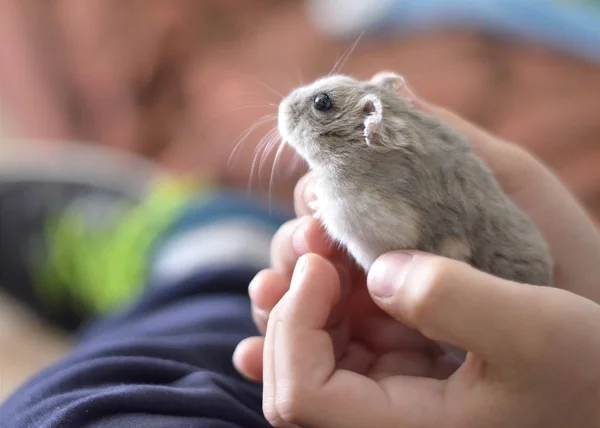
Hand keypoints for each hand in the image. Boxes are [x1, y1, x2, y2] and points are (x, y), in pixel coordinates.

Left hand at [252, 250, 599, 427]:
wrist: (597, 393)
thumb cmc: (582, 377)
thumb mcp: (536, 332)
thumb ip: (455, 301)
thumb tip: (379, 272)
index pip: (299, 396)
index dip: (293, 324)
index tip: (321, 264)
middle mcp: (382, 421)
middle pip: (290, 369)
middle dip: (291, 297)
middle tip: (316, 238)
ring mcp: (386, 395)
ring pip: (309, 346)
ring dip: (306, 289)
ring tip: (324, 241)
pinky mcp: (398, 370)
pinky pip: (340, 334)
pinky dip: (332, 293)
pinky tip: (338, 264)